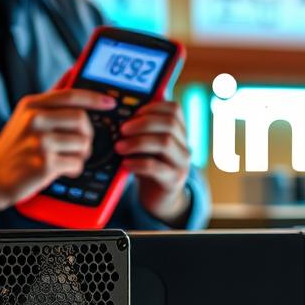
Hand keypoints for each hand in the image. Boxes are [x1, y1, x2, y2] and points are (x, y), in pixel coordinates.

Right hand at [0, 88, 115, 211]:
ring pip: (82, 143)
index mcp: (32, 106)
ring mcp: (40, 141)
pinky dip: (74, 169)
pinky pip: (76, 163)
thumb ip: (49, 99)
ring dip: (81, 154)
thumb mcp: (25, 116)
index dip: (94, 98)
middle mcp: (35, 120)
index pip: (71, 95)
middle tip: (81, 143)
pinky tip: (62, 169)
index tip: (109, 102)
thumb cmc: (14, 146)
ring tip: (68, 158)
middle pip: (82, 119)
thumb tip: (72, 73)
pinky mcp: (45, 163)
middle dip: (87, 134)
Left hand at [115, 101, 191, 223]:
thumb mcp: (146, 145)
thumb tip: (120, 115)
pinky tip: (125, 164)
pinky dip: (138, 163)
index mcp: (179, 132)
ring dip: (138, 142)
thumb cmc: (149, 165)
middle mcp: (184, 145)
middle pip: (169, 124)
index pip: (174, 109)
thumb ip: (140, 130)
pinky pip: (156, 167)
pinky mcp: (173, 180)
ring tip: (119, 147)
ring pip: (165, 142)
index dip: (153, 107)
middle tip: (122, 130)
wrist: (158, 196)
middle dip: (143, 123)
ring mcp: (181, 163)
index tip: (133, 113)